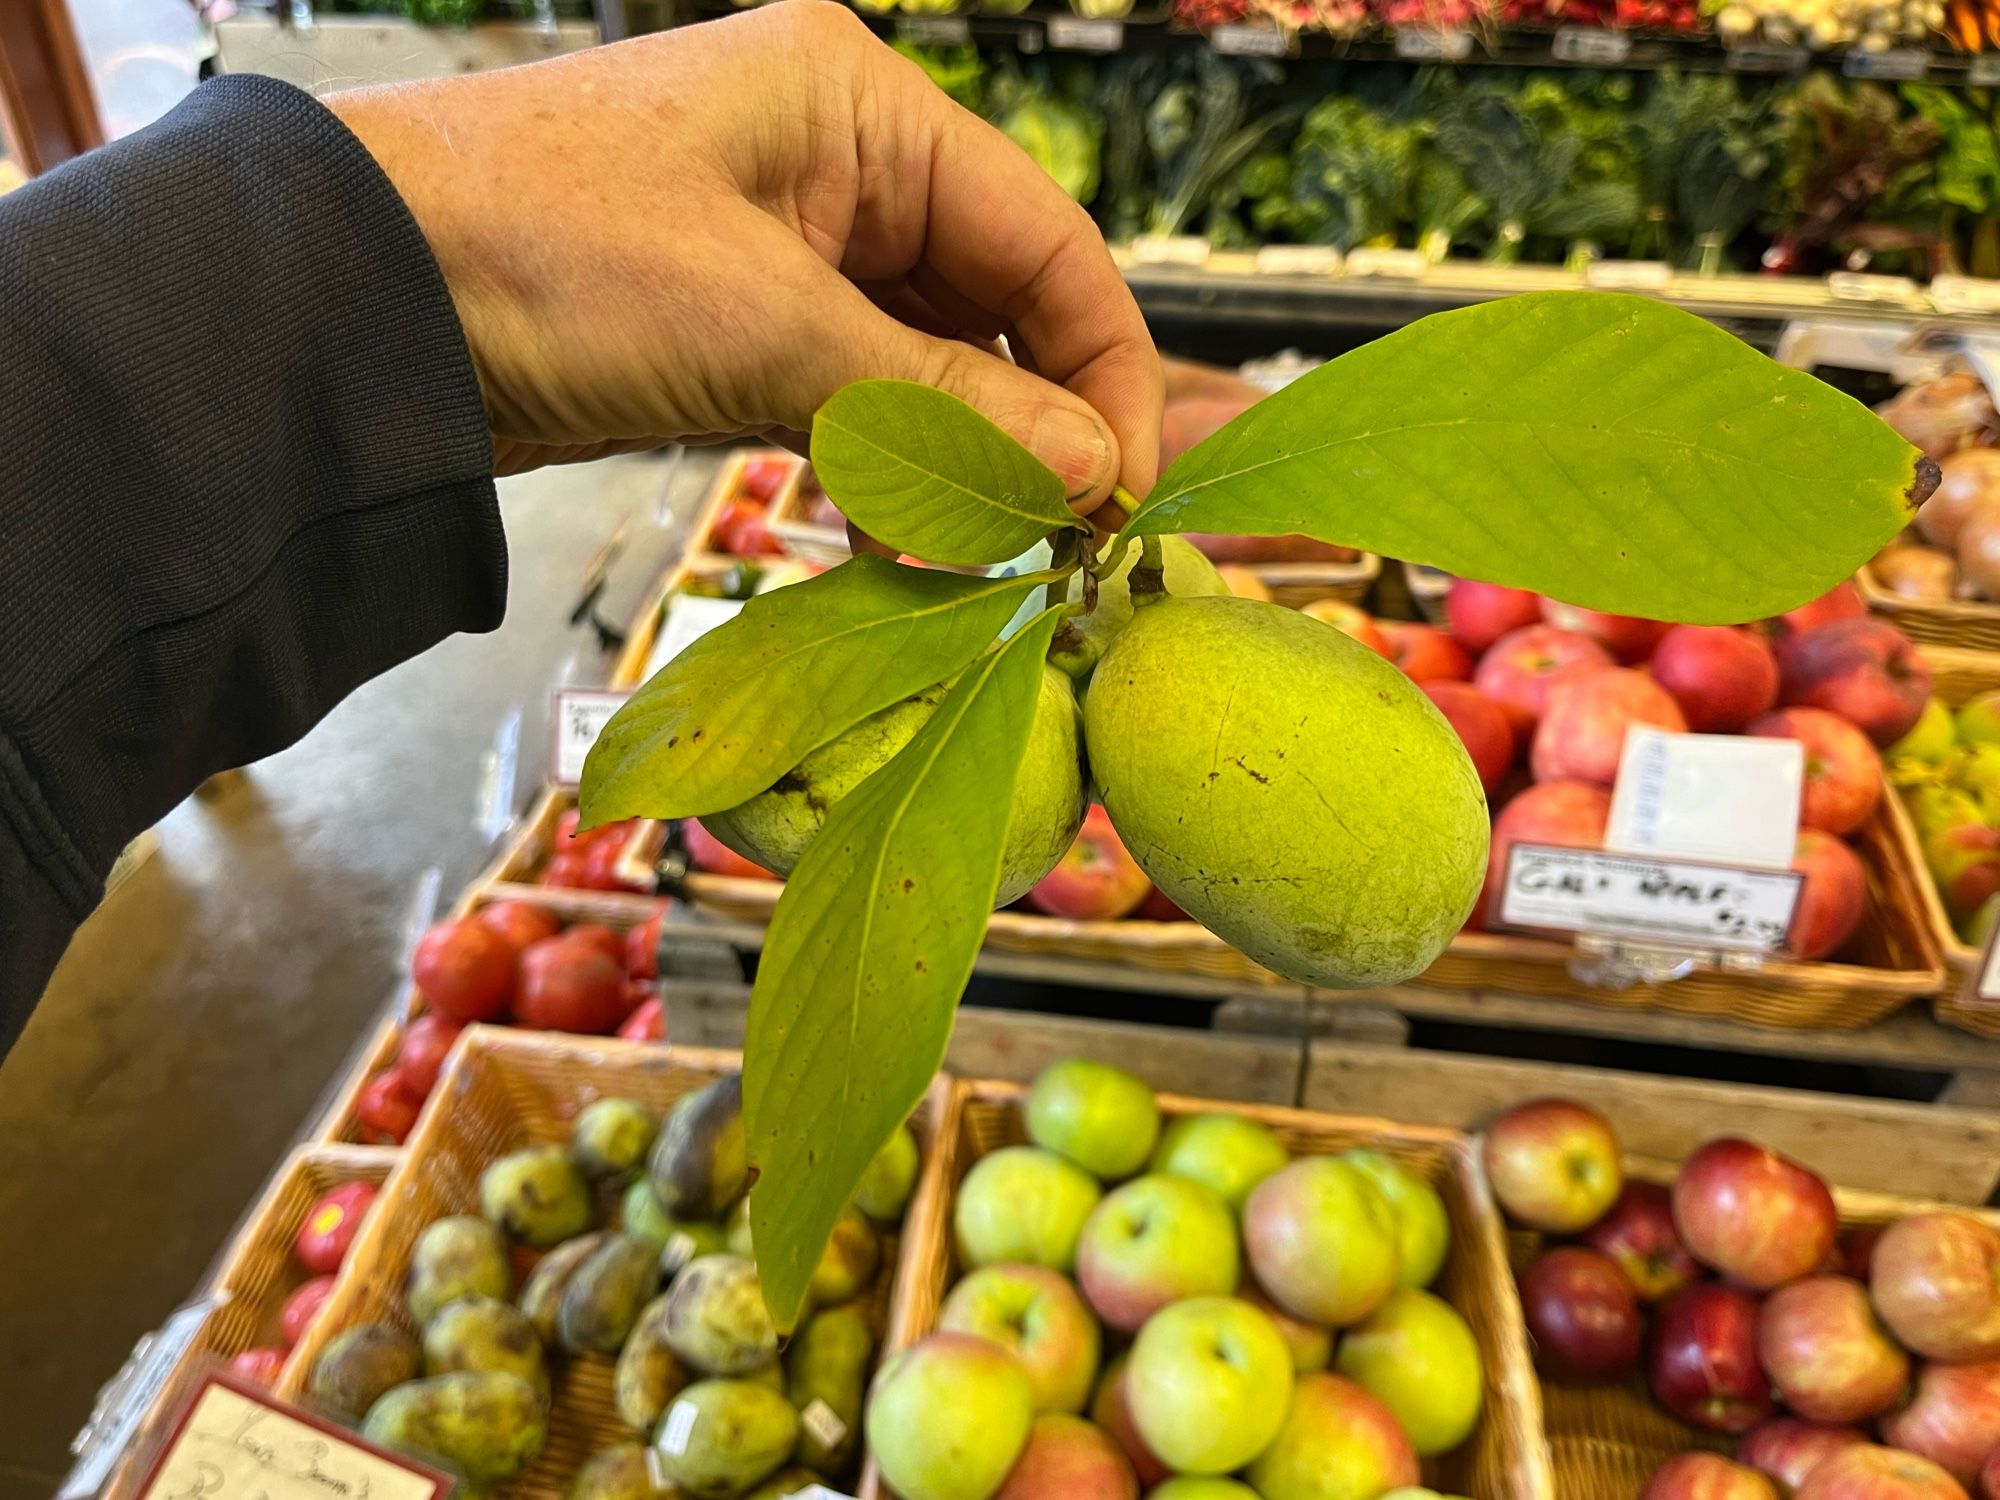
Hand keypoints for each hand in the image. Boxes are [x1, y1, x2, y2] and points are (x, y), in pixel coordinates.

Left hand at [327, 2, 1162, 513]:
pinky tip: (901, 539)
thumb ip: (940, 402)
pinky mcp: (737, 326)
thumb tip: (1090, 471)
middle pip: (996, 303)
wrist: (349, 310)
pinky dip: (885, 467)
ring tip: (982, 557)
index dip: (1104, 365)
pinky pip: (855, 399)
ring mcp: (785, 247)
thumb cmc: (548, 260)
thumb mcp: (766, 325)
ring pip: (929, 363)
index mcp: (859, 104)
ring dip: (960, 460)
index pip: (1043, 237)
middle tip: (1063, 542)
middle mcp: (837, 162)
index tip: (1128, 487)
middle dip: (1033, 424)